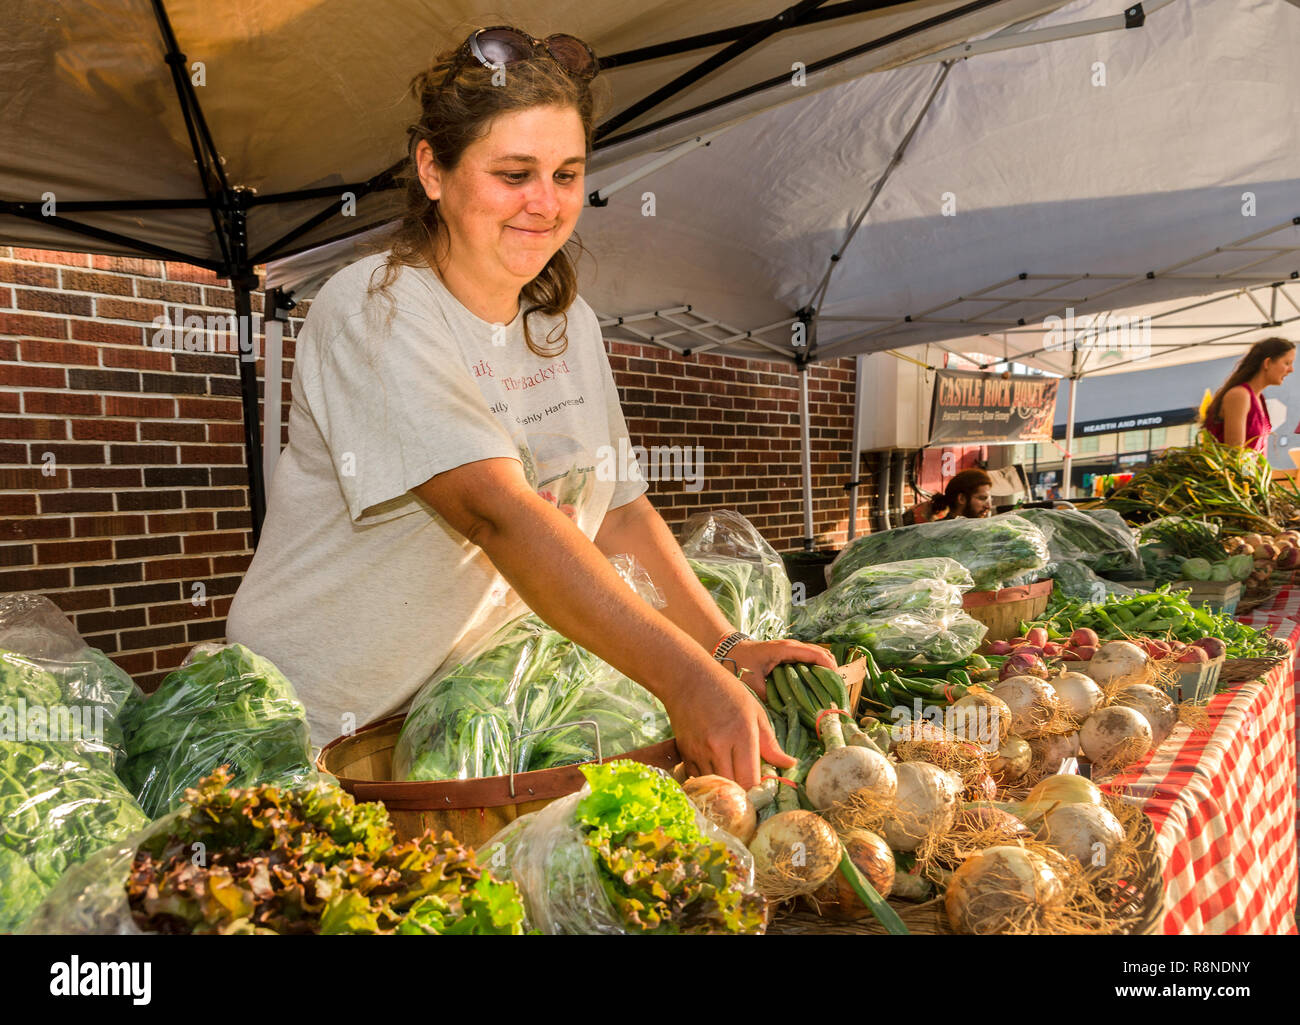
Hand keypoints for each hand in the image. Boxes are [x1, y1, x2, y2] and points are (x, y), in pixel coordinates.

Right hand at [663, 664, 794, 789]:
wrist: (686, 678)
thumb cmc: (726, 691)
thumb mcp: (755, 712)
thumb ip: (771, 744)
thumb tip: (790, 765)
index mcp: (742, 735)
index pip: (751, 781)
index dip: (758, 793)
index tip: (763, 792)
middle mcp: (719, 747)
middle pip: (732, 791)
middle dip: (743, 796)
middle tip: (750, 792)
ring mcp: (699, 752)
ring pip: (714, 789)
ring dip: (725, 791)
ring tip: (734, 784)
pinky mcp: (684, 754)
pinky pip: (698, 779)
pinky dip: (709, 781)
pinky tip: (717, 773)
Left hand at [726, 638, 837, 702]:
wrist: (728, 650)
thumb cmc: (739, 663)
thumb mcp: (752, 683)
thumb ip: (767, 697)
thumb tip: (783, 714)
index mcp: (786, 650)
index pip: (817, 655)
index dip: (830, 668)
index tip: (837, 686)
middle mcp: (792, 646)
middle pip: (822, 654)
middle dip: (832, 671)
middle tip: (835, 693)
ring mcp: (791, 649)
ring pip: (817, 657)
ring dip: (825, 671)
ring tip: (829, 692)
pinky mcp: (788, 655)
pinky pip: (809, 660)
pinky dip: (817, 670)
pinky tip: (816, 686)